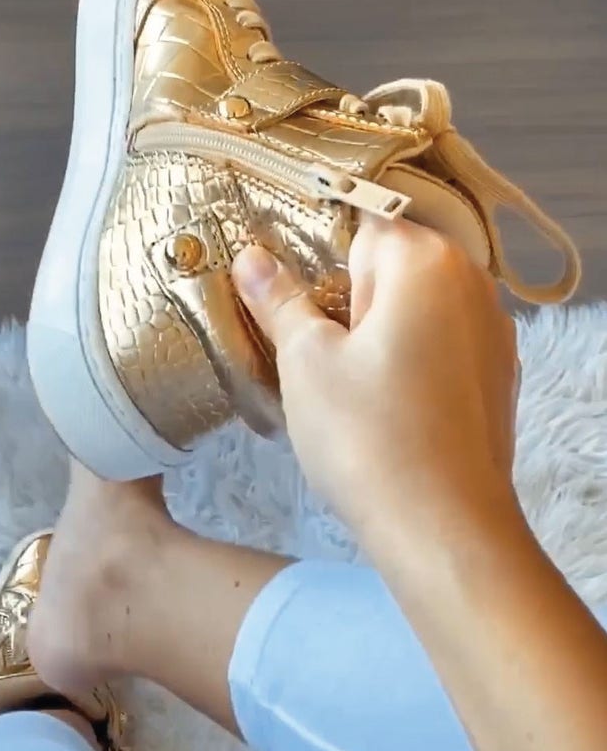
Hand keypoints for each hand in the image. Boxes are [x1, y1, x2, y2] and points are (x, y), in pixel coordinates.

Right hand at [232, 216, 519, 553]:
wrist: (444, 530)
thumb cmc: (367, 436)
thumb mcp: (306, 361)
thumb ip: (279, 299)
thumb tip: (252, 256)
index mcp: (426, 262)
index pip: (361, 221)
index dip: (318, 252)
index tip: (290, 291)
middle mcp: (472, 282)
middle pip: (394, 261)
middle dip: (350, 292)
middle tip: (314, 346)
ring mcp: (493, 330)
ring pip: (419, 304)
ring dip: (380, 325)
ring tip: (347, 380)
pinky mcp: (498, 374)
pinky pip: (444, 340)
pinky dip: (412, 354)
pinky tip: (387, 400)